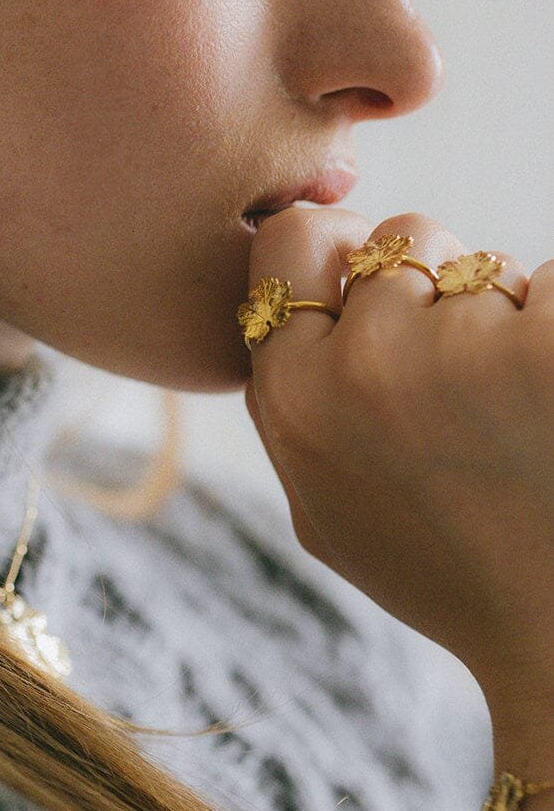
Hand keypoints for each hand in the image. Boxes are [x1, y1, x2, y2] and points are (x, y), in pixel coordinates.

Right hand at [241, 207, 553, 714]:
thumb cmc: (451, 573)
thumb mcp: (323, 510)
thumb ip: (286, 404)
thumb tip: (283, 302)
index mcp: (291, 401)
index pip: (295, 241)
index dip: (343, 253)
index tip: (385, 292)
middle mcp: (360, 369)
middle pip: (402, 237)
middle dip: (439, 284)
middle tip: (471, 378)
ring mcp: (462, 354)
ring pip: (490, 265)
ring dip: (512, 313)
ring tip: (521, 412)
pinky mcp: (550, 349)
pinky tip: (549, 406)